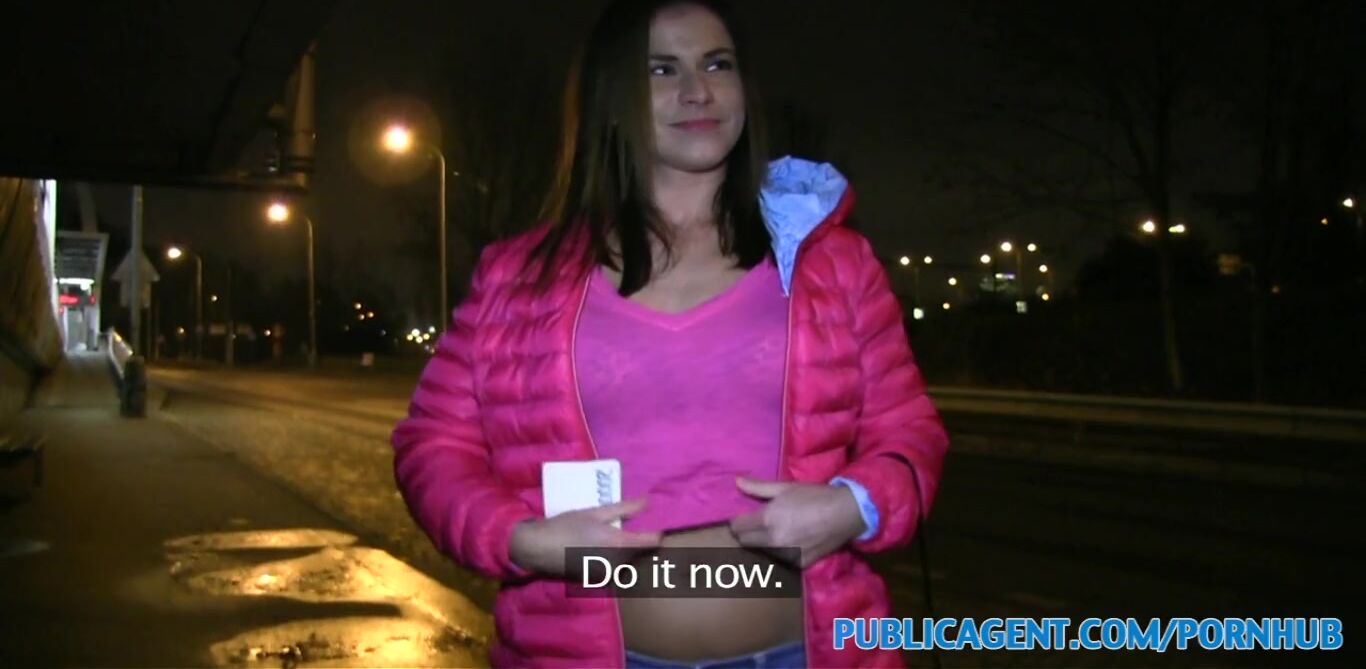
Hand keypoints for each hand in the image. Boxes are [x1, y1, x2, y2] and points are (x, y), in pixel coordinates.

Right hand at [509, 498, 661, 576]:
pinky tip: (596, 548)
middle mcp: (618, 563)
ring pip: (626, 561)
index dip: (656, 532)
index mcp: (620, 544)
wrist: (539, 548)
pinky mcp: (596, 579)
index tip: (653, 523)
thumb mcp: (596, 512)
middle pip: (639, 552)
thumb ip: (625, 509)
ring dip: (624, 551)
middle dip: (638, 541)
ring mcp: (607, 574)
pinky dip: (611, 559)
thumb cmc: (567, 525)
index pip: (652, 542)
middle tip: (629, 526)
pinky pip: (612, 568)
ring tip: (608, 537)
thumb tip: (648, 502)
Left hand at [729, 477, 866, 567]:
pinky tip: (788, 543)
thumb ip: (759, 487)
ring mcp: (786, 555)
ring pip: (762, 552)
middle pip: (746, 542)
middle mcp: (773, 540)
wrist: (846, 513)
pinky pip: (779, 560)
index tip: (744, 517)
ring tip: (774, 533)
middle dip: (747, 533)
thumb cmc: (815, 496)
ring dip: (763, 544)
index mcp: (767, 520)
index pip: (738, 528)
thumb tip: (736, 482)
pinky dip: (779, 553)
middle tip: (757, 524)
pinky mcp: (798, 564)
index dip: (738, 521)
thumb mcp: (786, 487)